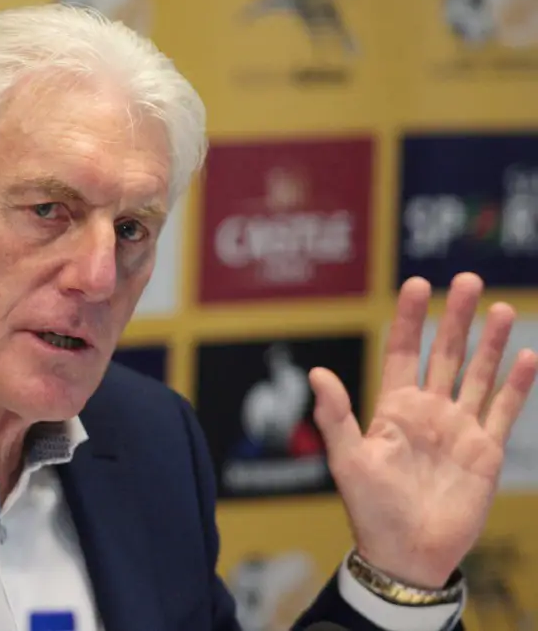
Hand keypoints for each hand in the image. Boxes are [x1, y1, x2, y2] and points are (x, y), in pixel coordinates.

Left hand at [308, 272, 536, 588]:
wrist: (406, 554)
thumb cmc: (370, 509)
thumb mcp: (347, 460)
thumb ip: (335, 416)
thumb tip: (316, 372)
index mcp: (393, 408)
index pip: (403, 351)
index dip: (409, 319)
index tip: (416, 284)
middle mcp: (428, 411)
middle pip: (445, 353)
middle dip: (454, 317)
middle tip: (466, 279)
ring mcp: (459, 429)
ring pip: (478, 375)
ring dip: (490, 343)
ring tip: (500, 307)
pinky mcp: (484, 452)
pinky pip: (503, 411)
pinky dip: (516, 385)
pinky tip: (526, 356)